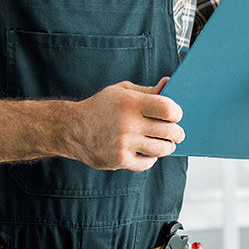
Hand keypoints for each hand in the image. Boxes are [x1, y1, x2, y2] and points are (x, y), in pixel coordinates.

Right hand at [69, 78, 184, 171]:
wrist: (72, 128)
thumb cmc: (100, 107)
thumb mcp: (121, 91)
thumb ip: (146, 91)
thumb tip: (168, 85)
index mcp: (130, 102)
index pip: (168, 109)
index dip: (176, 113)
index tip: (175, 114)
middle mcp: (128, 123)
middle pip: (169, 131)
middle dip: (177, 132)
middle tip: (176, 132)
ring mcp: (124, 143)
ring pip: (162, 149)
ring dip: (167, 146)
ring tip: (163, 142)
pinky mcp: (120, 160)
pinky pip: (147, 163)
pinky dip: (151, 158)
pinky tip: (146, 151)